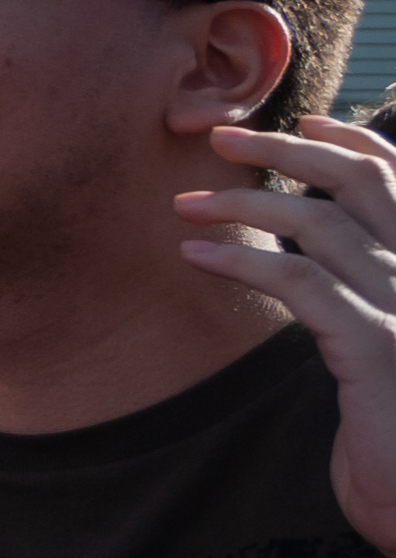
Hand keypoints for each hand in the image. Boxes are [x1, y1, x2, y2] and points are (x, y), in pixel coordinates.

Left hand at [180, 115, 395, 557]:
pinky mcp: (378, 349)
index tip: (300, 122)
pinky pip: (303, 284)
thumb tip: (313, 260)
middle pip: (361, 187)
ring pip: (322, 225)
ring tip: (182, 206)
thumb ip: (360, 301)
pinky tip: (194, 256)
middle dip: (289, 152)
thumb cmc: (394, 435)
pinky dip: (243, 259)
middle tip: (220, 139)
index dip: (352, 146)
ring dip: (244, 204)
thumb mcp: (379, 355)